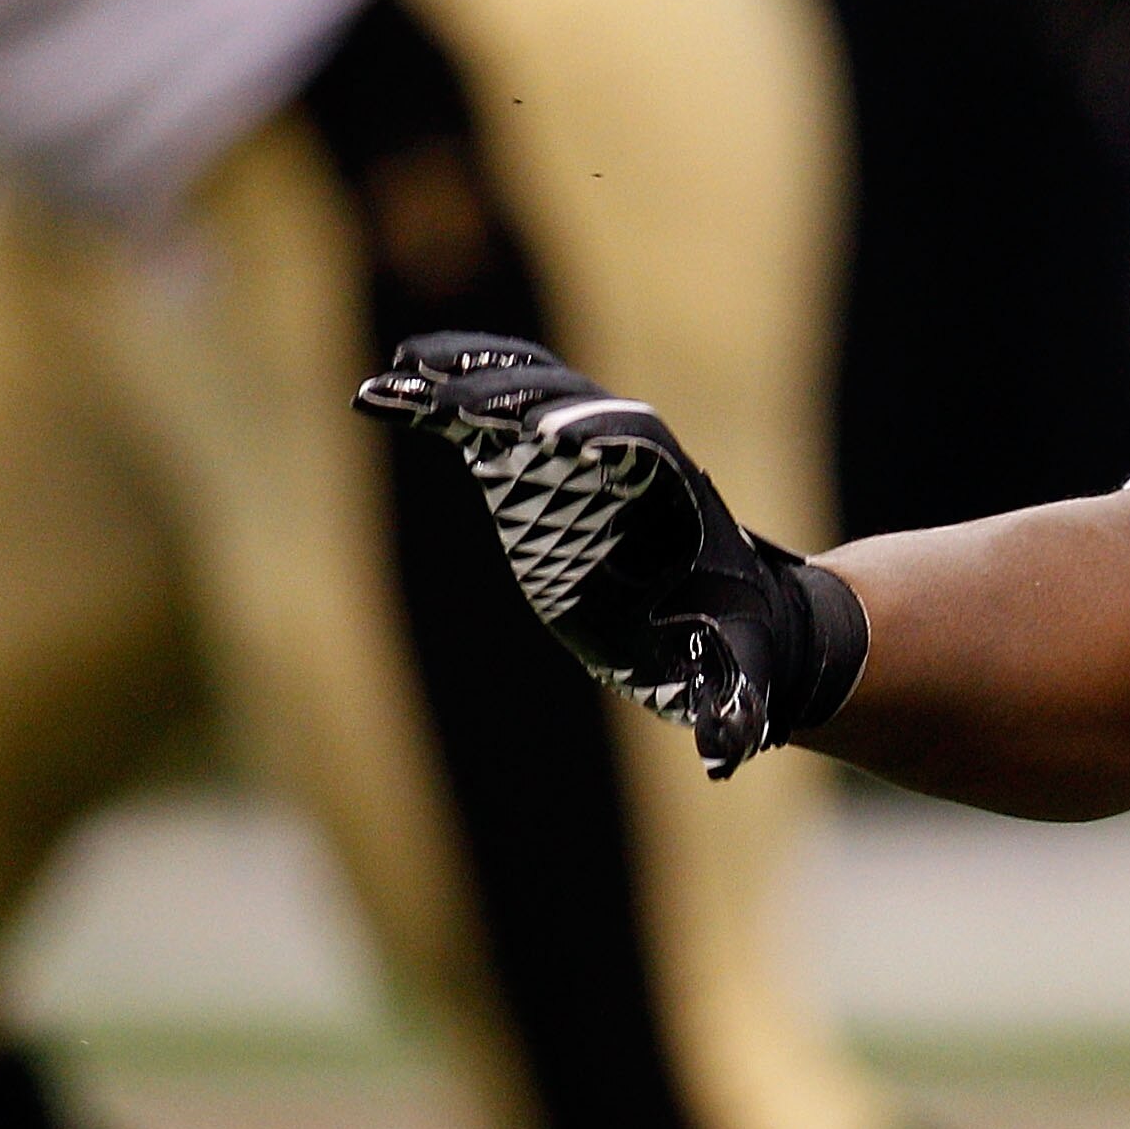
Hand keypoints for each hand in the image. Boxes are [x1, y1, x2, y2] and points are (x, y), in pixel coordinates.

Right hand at [354, 333, 862, 775]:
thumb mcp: (735, 676)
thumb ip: (727, 708)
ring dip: (470, 379)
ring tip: (400, 371)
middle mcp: (632, 461)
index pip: (641, 450)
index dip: (602, 439)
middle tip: (447, 397)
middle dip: (513, 402)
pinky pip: (496, 418)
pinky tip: (391, 385)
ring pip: (530, 395)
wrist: (738, 612)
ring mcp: (586, 454)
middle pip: (570, 408)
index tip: (559, 442)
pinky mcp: (544, 467)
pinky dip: (449, 397)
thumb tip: (728, 757)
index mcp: (678, 500)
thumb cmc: (735, 643)